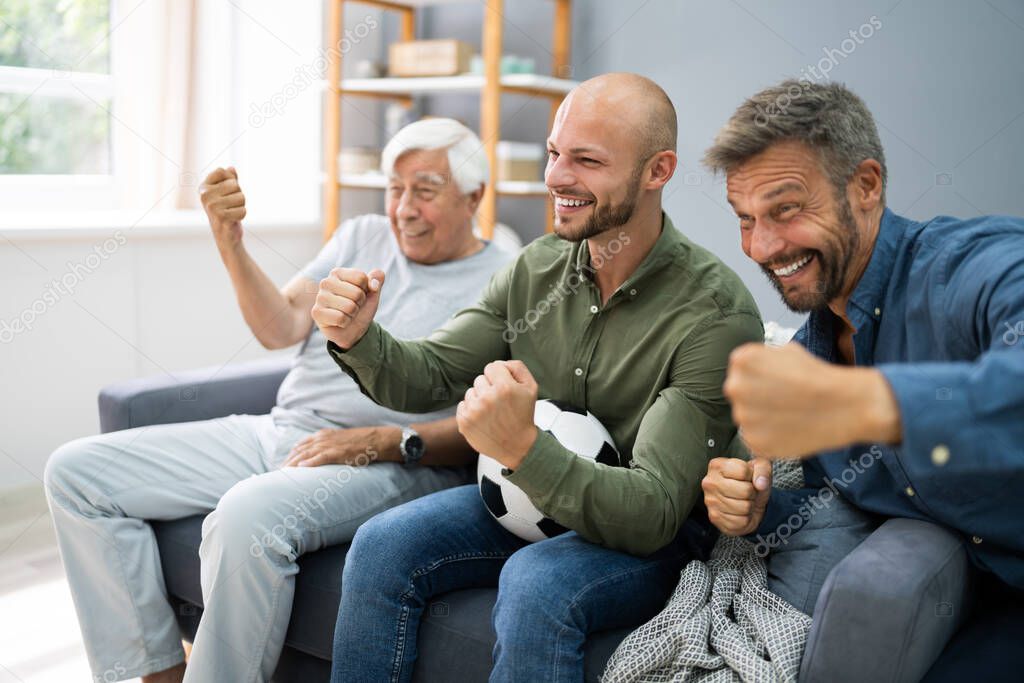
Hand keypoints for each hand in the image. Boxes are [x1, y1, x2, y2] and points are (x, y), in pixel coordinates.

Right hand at [200, 167, 245, 252]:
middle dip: (238, 195)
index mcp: (203, 187)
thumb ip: (229, 179)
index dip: (231, 181)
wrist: (225, 235)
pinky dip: (242, 215)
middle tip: (230, 206)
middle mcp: (204, 195)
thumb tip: (231, 168)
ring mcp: (211, 206)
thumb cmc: (226, 211)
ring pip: (241, 197)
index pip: (223, 171)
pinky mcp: (221, 217)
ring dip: (241, 206)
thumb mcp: (227, 193)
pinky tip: (233, 220)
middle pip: (235, 185)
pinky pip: (243, 210)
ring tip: (232, 212)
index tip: (225, 193)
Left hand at [282, 426, 391, 467]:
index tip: (282, 466)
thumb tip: (319, 458)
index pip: (300, 445)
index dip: (290, 456)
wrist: (376, 439)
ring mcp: (330, 445)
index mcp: (323, 435)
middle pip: (299, 450)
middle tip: (278, 473)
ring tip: (284, 473)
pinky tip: (301, 468)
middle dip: (287, 461)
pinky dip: (310, 462)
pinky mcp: (338, 452)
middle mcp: (323, 438)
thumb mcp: (340, 441)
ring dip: (293, 464)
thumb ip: (328, 447)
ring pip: (306, 454)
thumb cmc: (360, 443)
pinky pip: (320, 457)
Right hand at [311, 268, 384, 349]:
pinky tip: (339, 321)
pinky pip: (340, 318)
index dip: (366, 290)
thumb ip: (377, 279)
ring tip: (346, 313)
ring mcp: (319, 297)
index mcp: (338, 273)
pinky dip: (345, 322)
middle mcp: (326, 282)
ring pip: (349, 307)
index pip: (361, 278)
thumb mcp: (373, 292)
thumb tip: (374, 283)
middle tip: (353, 306)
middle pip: (357, 293)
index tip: (360, 295)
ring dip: (353, 314)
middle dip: (360, 303)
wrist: (353, 329)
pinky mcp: (316, 312)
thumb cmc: (360, 307)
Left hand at [456, 360, 538, 468]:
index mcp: (504, 387)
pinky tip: (483, 419)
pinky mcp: (464, 422)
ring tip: (492, 412)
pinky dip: (471, 410)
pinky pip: (462, 405)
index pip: (492, 366)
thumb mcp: (531, 387)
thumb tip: (500, 363)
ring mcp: (474, 411)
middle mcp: (487, 398)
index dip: (499, 376)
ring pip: (470, 392)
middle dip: (489, 388)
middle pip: (480, 379)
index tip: (504, 388)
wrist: (517, 446)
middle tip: (499, 403)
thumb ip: (517, 367)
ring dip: (479, 399)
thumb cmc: (523, 416)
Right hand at [702, 457, 771, 535]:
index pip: (743, 470)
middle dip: (752, 493)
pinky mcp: (714, 518)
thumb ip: (763, 470)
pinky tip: (740, 512)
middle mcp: (709, 482)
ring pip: (744, 507)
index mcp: (717, 465)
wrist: (746, 503)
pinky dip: (746, 519)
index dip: (752, 476)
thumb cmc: (751, 483)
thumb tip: (760, 484)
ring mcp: (710, 501)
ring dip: (750, 506)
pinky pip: (741, 521)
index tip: (747, 478)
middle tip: (748, 492)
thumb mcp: (760, 469)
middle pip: (745, 490)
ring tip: (744, 501)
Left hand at [724, 342, 901, 459]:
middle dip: (758, 398)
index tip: (778, 382)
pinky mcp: (754, 441)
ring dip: (763, 418)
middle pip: (741, 395)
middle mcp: (736, 387)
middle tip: (784, 400)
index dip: (761, 377)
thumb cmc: (818, 376)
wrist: (845, 405)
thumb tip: (752, 368)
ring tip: (790, 414)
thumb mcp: (786, 351)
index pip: (741, 370)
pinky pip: (756, 440)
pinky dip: (770, 437)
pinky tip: (790, 428)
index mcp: (742, 361)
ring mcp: (744, 416)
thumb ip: (761, 359)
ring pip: (748, 418)